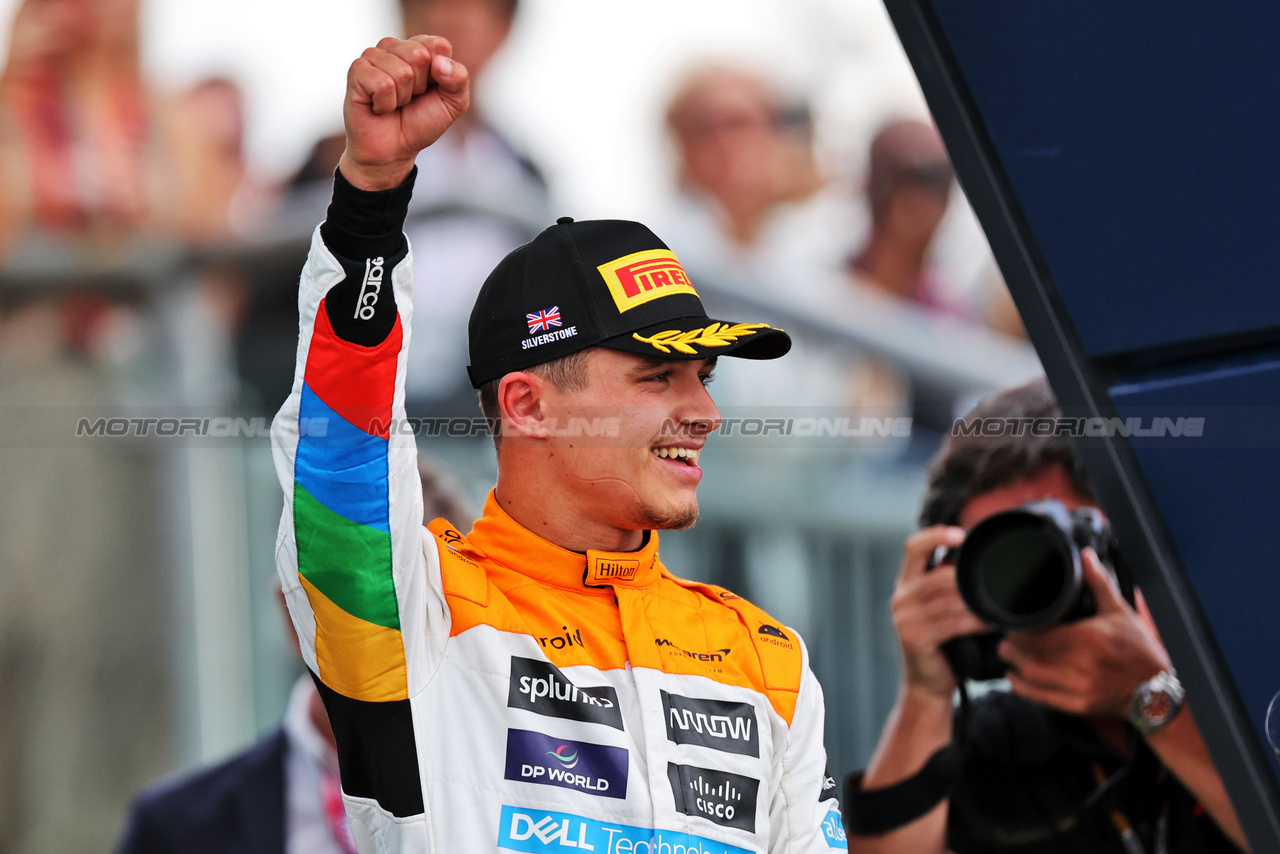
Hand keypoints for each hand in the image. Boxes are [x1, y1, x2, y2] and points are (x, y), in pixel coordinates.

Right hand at [338, 35, 469, 190]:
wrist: (394, 150)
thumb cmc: (421, 123)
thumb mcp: (453, 104)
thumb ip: (459, 80)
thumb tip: (440, 63)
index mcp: (421, 48)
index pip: (439, 45)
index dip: (440, 75)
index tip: (429, 91)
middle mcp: (396, 47)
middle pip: (419, 55)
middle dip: (420, 87)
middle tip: (410, 99)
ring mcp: (374, 56)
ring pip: (401, 71)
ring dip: (401, 97)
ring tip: (394, 103)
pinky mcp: (357, 70)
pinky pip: (382, 83)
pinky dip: (385, 104)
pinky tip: (378, 107)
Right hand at [890, 527, 988, 702]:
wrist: (927, 685)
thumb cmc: (943, 645)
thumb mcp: (942, 610)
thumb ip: (951, 588)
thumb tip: (985, 564)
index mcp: (906, 584)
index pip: (914, 546)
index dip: (937, 535)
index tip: (962, 535)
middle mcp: (901, 597)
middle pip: (940, 575)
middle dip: (971, 580)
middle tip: (1002, 581)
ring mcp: (904, 618)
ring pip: (949, 599)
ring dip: (978, 603)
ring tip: (1001, 604)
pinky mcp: (914, 637)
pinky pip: (951, 623)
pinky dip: (975, 622)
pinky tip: (991, 624)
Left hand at [999, 548, 1170, 716]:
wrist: (1156, 690)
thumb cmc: (1139, 650)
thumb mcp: (1120, 612)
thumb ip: (1098, 582)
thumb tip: (1085, 556)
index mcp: (1089, 638)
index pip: (1040, 634)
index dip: (1021, 628)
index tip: (1015, 621)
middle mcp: (1081, 665)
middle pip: (1030, 655)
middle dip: (1013, 644)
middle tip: (1008, 635)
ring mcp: (1077, 688)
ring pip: (1031, 676)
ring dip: (1014, 663)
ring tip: (1008, 652)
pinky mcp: (1076, 705)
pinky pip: (1040, 697)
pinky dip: (1022, 687)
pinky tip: (1015, 676)